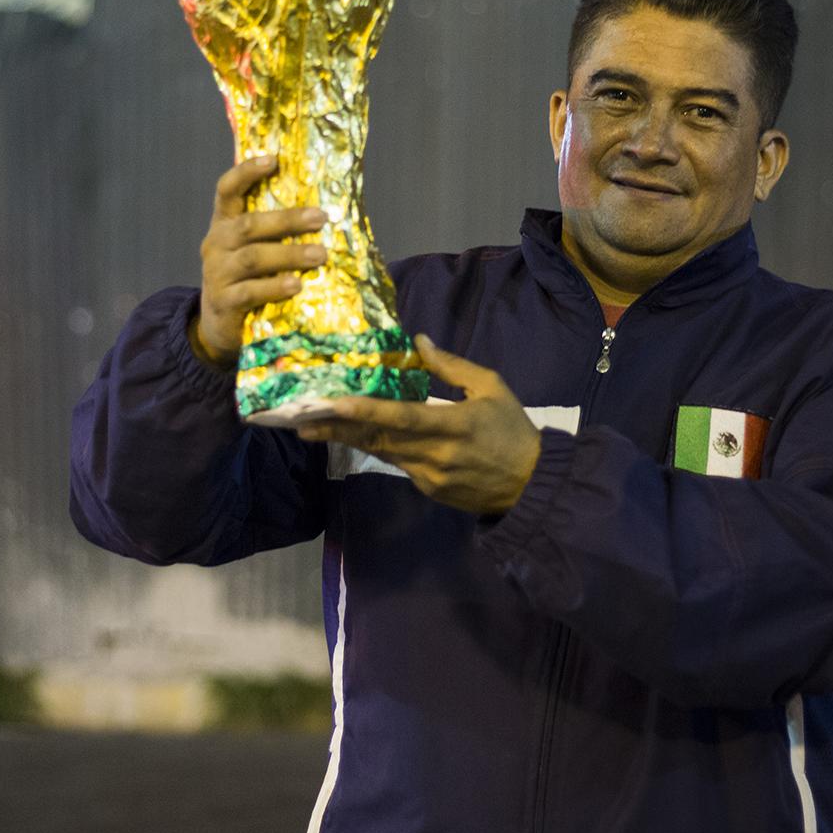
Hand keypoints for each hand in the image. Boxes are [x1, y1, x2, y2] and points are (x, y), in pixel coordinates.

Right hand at [191, 155, 329, 365]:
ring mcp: (216, 273)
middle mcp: (215, 244)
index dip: (246, 172)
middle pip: (249, 224)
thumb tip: (323, 210)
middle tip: (321, 217)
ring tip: (320, 255)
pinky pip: (250, 292)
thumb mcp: (253, 250)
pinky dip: (274, 287)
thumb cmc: (248, 279)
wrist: (219, 326)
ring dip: (289, 254)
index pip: (227, 190)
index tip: (273, 160)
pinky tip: (296, 285)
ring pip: (253, 257)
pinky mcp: (223, 302)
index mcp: (223, 224)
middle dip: (287, 220)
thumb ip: (274, 231)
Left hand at [296, 335, 542, 514]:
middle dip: (337, 428)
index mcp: (454, 425)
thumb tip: (418, 342)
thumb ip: (452, 365)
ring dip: (347, 439)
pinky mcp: (429, 490)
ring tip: (312, 427)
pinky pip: (397, 464)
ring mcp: (430, 477)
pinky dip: (376, 448)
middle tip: (299, 418)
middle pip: (378, 439)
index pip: (401, 417)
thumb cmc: (513, 428)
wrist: (533, 484)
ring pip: (381, 453)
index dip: (365, 411)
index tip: (332, 403)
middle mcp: (436, 454)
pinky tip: (352, 436)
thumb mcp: (491, 387)